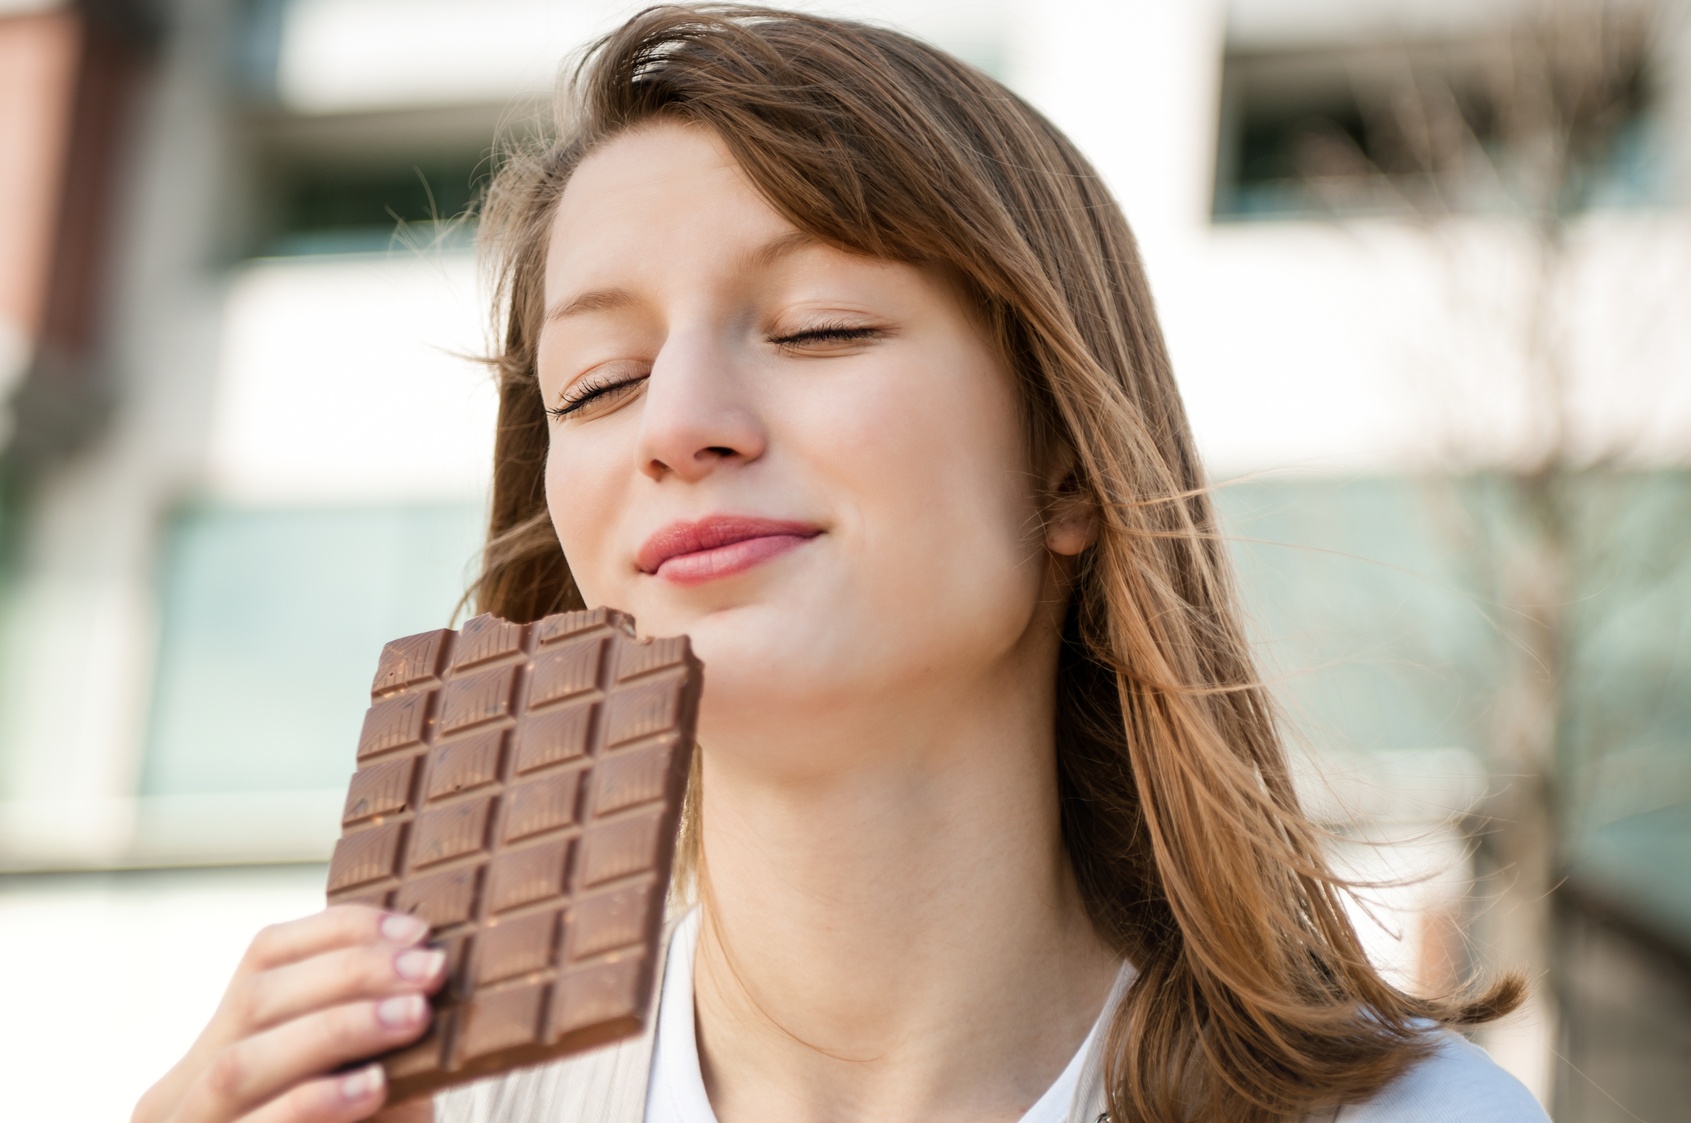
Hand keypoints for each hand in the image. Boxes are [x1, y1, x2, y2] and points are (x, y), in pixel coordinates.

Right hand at [133, 905, 445, 1122]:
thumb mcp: (359, 1088)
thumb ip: (374, 1038)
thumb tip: (428, 974)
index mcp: (216, 1048)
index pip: (264, 956)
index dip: (340, 931)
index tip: (417, 929)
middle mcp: (181, 1091)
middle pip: (256, 1000)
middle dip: (351, 975)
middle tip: (431, 972)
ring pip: (241, 1063)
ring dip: (336, 1029)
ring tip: (413, 1018)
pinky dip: (313, 1102)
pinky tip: (374, 1087)